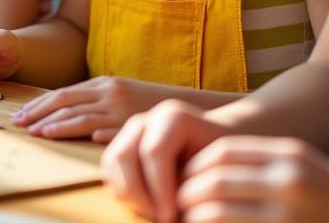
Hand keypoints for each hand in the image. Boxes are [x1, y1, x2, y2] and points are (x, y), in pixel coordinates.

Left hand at [12, 75, 168, 141]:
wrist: (184, 105)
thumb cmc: (146, 104)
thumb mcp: (117, 95)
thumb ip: (93, 100)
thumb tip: (61, 112)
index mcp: (102, 83)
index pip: (62, 93)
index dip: (39, 104)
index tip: (20, 114)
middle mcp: (108, 92)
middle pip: (66, 102)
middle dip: (39, 113)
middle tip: (19, 124)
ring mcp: (120, 108)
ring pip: (82, 116)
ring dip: (57, 125)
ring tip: (38, 133)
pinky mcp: (134, 122)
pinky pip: (110, 128)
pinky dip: (93, 131)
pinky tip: (79, 136)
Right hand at [101, 99, 229, 222]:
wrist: (214, 151)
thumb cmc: (220, 164)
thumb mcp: (215, 171)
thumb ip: (194, 185)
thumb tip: (171, 215)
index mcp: (172, 116)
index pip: (154, 152)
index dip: (159, 188)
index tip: (171, 216)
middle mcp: (146, 119)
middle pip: (124, 155)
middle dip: (139, 194)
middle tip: (159, 218)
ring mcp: (129, 131)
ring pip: (112, 162)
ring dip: (128, 195)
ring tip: (152, 214)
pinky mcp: (120, 145)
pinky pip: (108, 169)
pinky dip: (121, 191)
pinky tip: (145, 206)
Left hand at [176, 136, 328, 222]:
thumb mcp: (302, 169)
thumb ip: (261, 166)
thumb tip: (208, 173)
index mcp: (288, 155)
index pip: (221, 153)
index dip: (194, 168)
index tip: (182, 184)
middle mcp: (287, 180)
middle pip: (213, 181)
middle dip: (185, 197)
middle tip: (172, 210)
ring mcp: (287, 212)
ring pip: (216, 213)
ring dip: (193, 220)